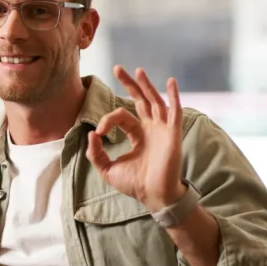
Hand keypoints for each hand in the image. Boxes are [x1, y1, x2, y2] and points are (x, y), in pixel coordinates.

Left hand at [86, 66, 185, 211]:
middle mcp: (151, 129)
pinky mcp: (173, 133)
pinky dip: (174, 96)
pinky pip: (175, 111)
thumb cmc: (135, 184)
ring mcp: (163, 129)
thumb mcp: (107, 169)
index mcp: (138, 135)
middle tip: (118, 69)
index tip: (100, 132)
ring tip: (138, 71)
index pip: (122, 117)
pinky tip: (171, 82)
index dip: (108, 120)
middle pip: (141, 100)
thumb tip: (91, 133)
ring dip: (146, 86)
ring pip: (155, 101)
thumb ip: (95, 153)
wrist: (154, 196)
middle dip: (130, 84)